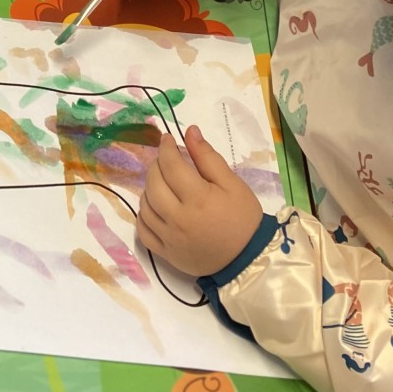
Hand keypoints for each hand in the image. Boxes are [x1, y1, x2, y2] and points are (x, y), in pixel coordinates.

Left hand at [137, 125, 263, 276]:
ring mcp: (169, 239)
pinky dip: (144, 215)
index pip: (170, 165)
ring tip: (164, 183)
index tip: (167, 139)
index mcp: (197, 199)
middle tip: (167, 160)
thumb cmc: (243, 219)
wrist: (249, 260)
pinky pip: (143, 231)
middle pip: (154, 184)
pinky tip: (155, 207)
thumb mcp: (232, 184)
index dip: (166, 148)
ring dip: (150, 188)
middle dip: (157, 165)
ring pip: (145, 205)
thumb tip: (189, 131)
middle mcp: (178, 219)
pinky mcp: (166, 254)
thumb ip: (208, 157)